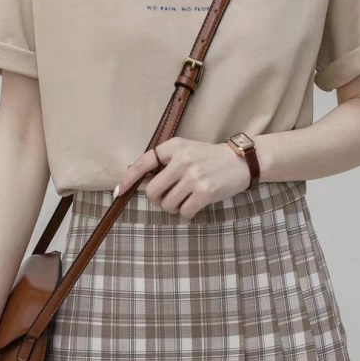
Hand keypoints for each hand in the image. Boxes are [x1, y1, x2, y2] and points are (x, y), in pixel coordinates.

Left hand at [115, 137, 251, 218]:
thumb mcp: (185, 150)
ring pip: (168, 204)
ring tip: (186, 199)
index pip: (144, 163)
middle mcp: (182, 160)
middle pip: (152, 191)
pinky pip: (184, 212)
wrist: (241, 161)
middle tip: (168, 198)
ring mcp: (194, 176)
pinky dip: (187, 213)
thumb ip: (164, 161)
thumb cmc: (209, 158)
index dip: (129, 179)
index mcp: (174, 146)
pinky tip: (195, 205)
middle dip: (158, 199)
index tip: (119, 191)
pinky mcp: (205, 192)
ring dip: (174, 207)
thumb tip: (134, 175)